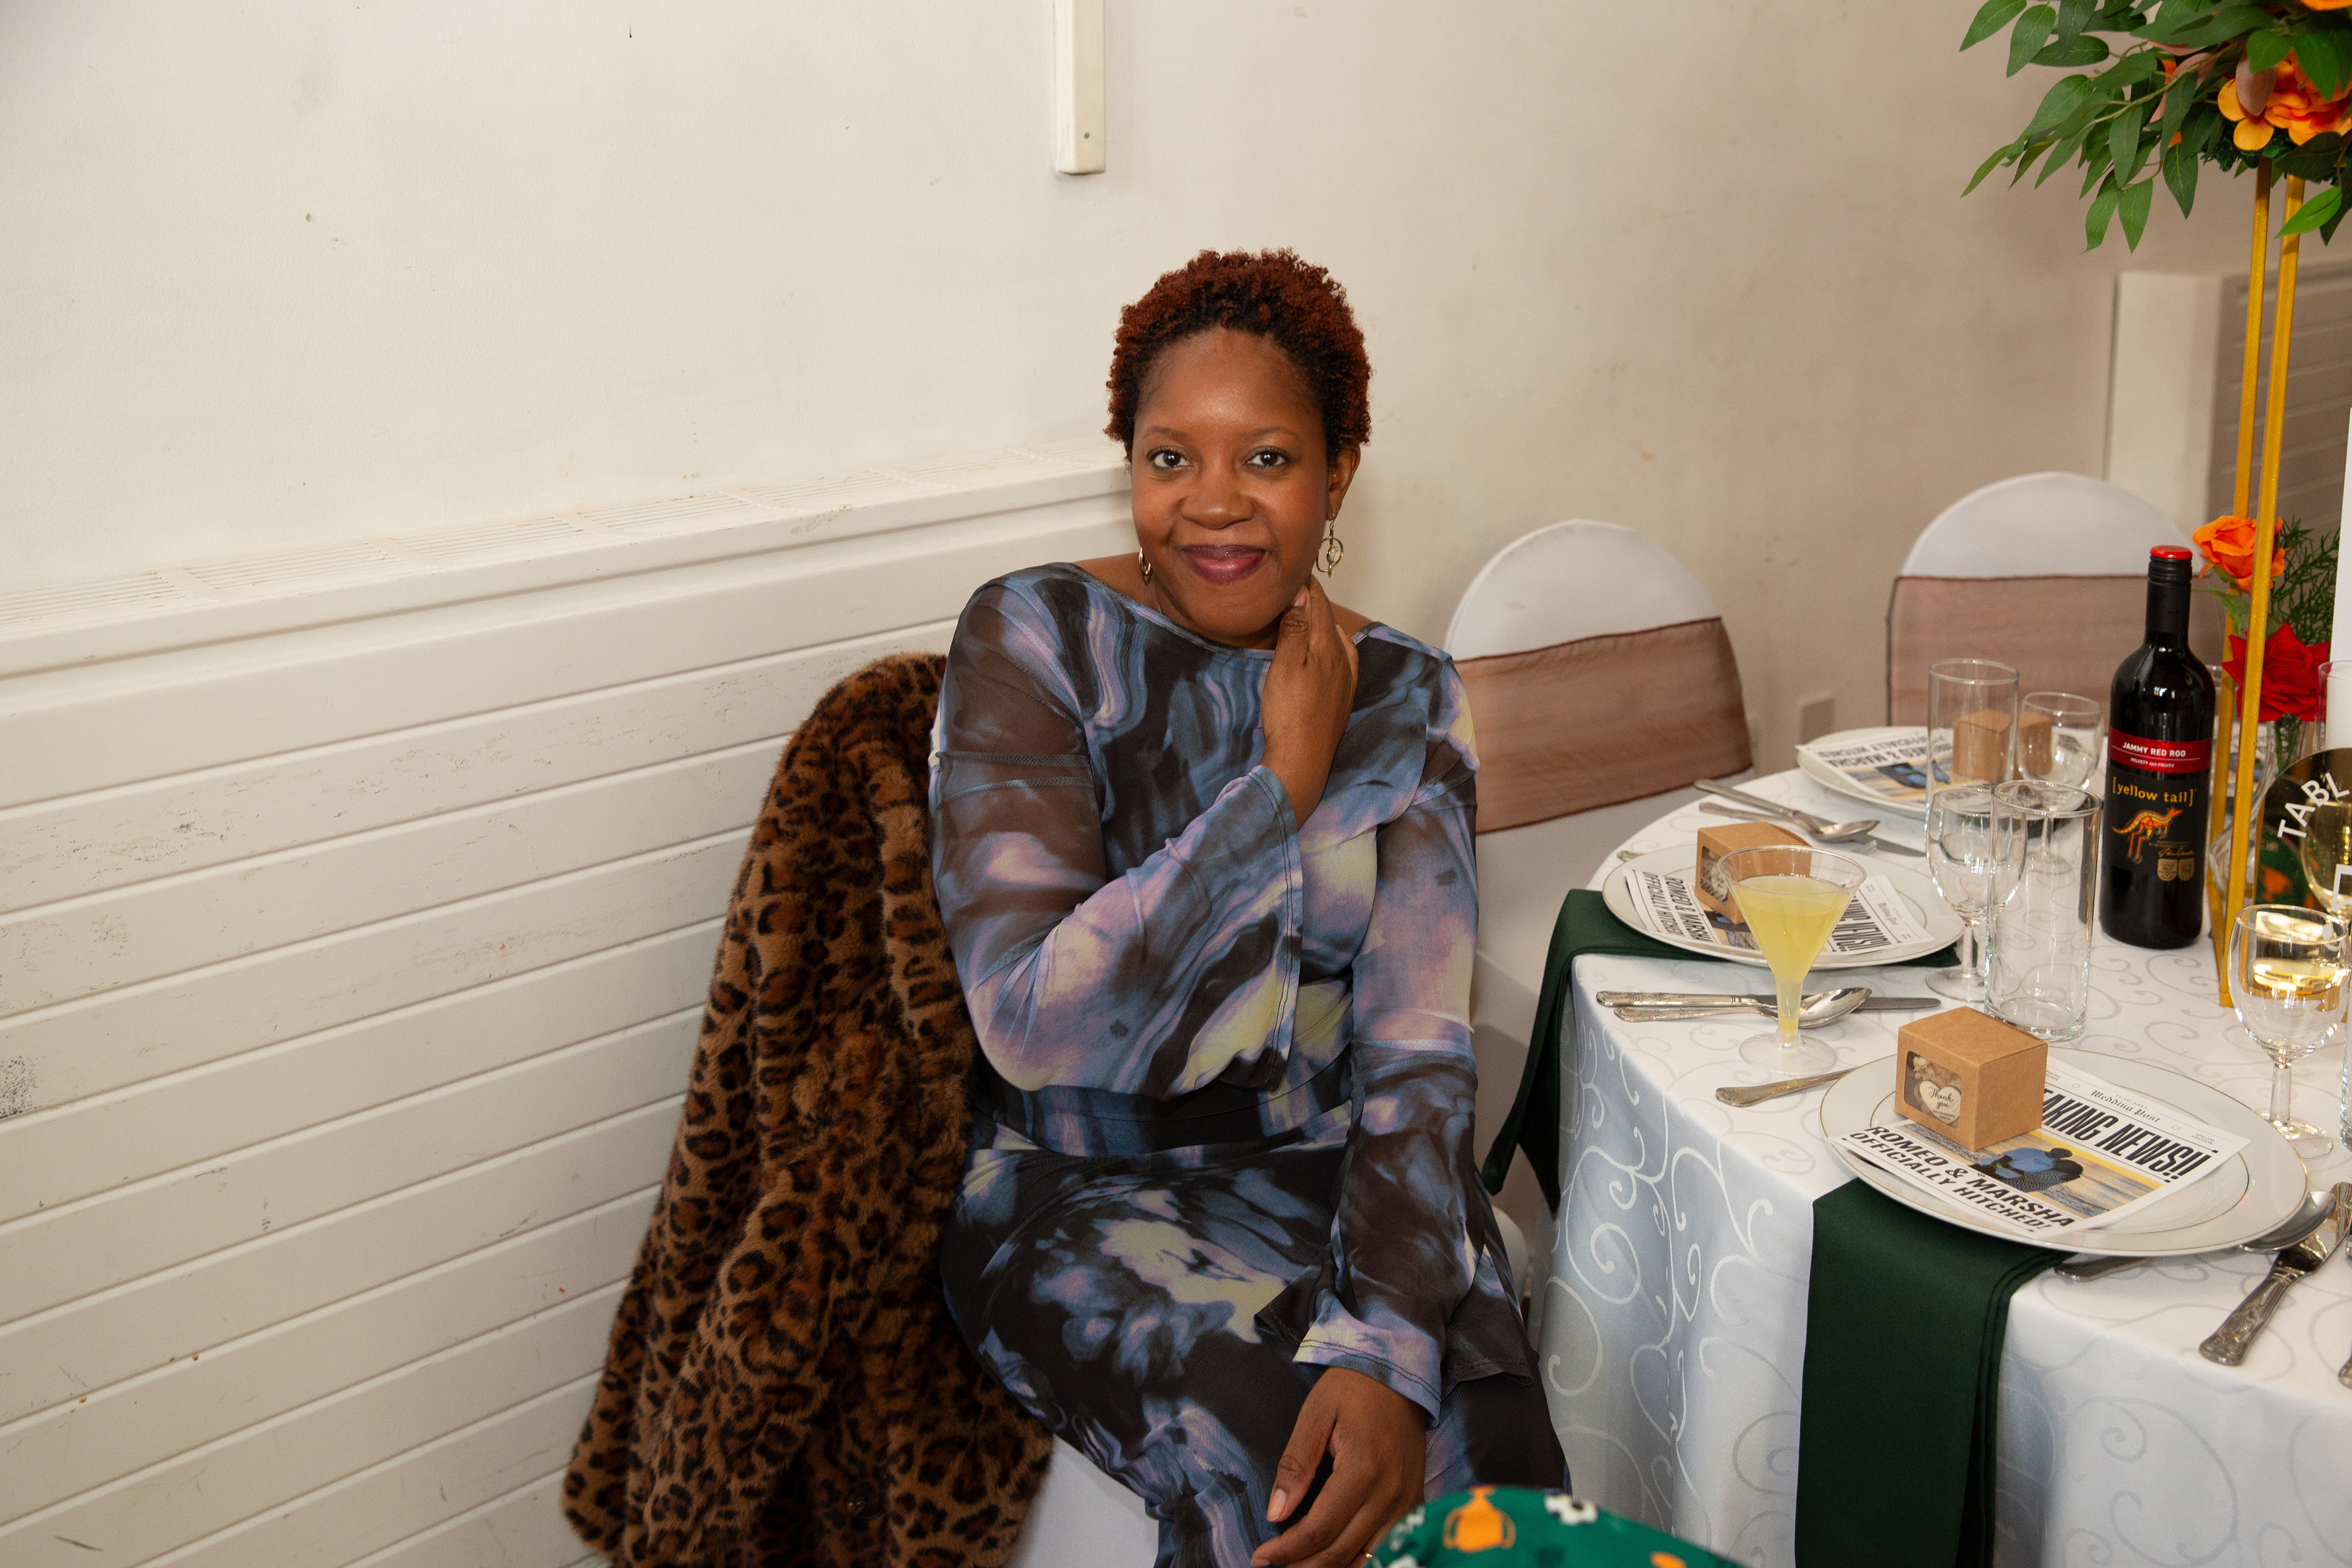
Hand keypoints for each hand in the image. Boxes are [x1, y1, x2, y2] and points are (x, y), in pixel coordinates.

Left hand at [1250, 1367, 1424, 1567]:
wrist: (1400, 1373)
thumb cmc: (1352, 1388)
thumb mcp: (1315, 1414)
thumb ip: (1295, 1464)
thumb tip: (1276, 1513)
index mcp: (1363, 1470)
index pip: (1320, 1529)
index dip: (1288, 1550)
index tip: (1261, 1557)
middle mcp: (1390, 1494)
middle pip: (1343, 1551)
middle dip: (1304, 1567)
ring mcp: (1407, 1502)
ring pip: (1368, 1558)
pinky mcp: (1414, 1502)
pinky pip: (1388, 1546)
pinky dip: (1361, 1560)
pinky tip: (1336, 1560)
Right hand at [1259, 579, 1358, 820]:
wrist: (1302, 760)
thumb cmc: (1289, 711)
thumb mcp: (1286, 664)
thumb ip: (1295, 628)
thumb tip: (1303, 594)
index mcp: (1329, 645)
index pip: (1319, 603)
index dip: (1306, 584)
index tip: (1293, 568)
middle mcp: (1343, 659)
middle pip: (1329, 620)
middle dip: (1313, 602)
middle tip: (1295, 587)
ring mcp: (1346, 680)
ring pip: (1337, 639)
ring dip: (1322, 623)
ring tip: (1306, 614)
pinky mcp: (1341, 699)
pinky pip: (1341, 660)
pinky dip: (1331, 645)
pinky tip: (1325, 651)